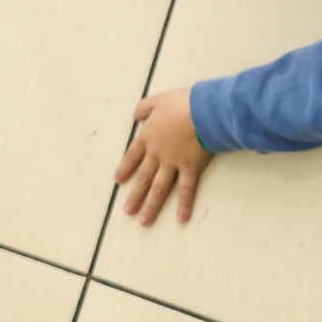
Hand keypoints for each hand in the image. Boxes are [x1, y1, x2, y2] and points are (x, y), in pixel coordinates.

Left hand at [114, 89, 213, 225]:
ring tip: (144, 221)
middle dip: (135, 196)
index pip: (132, 156)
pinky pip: (186, 190)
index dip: (125, 169)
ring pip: (159, 188)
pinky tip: (180, 218)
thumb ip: (144, 107)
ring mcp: (173, 164)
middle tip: (128, 211)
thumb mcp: (159, 99)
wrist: (203, 111)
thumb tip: (134, 115)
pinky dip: (183, 205)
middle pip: (143, 178)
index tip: (118, 181)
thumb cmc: (183, 103)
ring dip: (151, 206)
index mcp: (148, 137)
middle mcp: (157, 154)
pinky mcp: (190, 169)